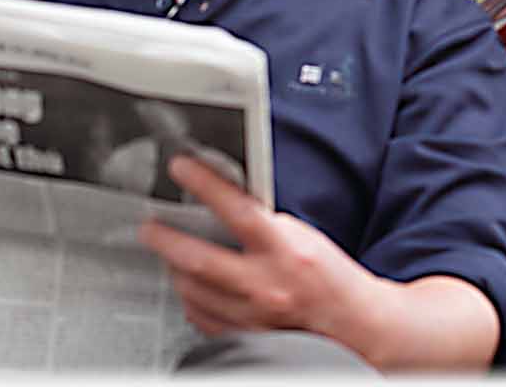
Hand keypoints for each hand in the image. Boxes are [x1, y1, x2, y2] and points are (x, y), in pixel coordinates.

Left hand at [138, 156, 387, 360]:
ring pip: (194, 291)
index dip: (205, 184)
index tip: (181, 167)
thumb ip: (266, 222)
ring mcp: (253, 316)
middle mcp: (266, 285)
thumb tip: (228, 201)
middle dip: (166, 240)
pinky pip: (203, 319)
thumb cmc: (332, 278)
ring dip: (175, 270)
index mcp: (285, 250)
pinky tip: (191, 288)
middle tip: (150, 227)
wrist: (355, 325)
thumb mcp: (303, 236)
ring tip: (169, 256)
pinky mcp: (247, 337)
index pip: (236, 209)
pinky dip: (191, 300)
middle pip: (199, 258)